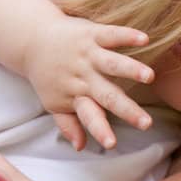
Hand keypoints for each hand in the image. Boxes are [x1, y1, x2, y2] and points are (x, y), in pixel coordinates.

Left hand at [22, 14, 155, 151]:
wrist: (31, 39)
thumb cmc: (47, 75)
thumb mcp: (53, 103)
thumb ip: (68, 124)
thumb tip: (81, 147)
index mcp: (76, 96)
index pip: (90, 117)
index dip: (100, 130)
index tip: (112, 144)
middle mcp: (82, 77)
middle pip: (108, 96)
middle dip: (127, 110)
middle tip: (146, 123)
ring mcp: (87, 55)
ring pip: (112, 63)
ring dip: (130, 69)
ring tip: (149, 76)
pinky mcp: (91, 34)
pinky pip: (111, 34)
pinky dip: (127, 36)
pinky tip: (144, 39)